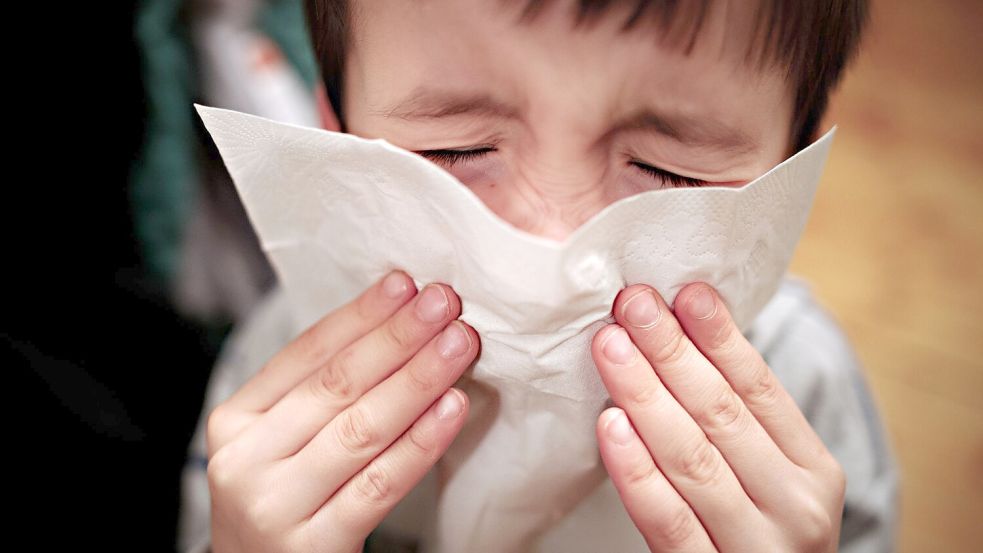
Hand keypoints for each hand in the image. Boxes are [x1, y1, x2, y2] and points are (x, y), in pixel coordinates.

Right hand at [205, 270, 478, 552]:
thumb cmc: (283, 504)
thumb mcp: (279, 443)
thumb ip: (319, 395)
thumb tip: (394, 326)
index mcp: (236, 420)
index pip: (304, 354)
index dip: (359, 316)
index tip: (405, 284)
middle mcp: (245, 459)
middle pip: (335, 385)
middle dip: (397, 337)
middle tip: (444, 303)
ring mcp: (274, 505)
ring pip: (360, 429)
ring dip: (418, 380)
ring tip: (459, 344)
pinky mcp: (312, 547)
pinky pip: (378, 485)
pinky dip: (420, 443)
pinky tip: (453, 409)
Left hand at [591, 283, 845, 551]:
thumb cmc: (759, 527)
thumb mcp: (770, 476)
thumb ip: (738, 421)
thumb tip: (685, 330)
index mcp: (813, 469)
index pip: (761, 390)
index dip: (720, 337)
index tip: (684, 291)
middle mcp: (796, 507)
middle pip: (722, 416)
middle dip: (672, 353)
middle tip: (631, 303)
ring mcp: (757, 548)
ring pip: (693, 460)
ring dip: (647, 395)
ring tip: (612, 345)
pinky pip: (667, 521)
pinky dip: (636, 471)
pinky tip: (610, 425)